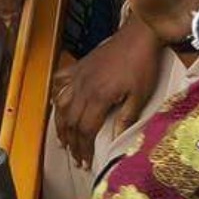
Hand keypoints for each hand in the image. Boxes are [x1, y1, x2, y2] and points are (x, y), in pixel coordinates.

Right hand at [52, 17, 161, 167]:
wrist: (138, 35)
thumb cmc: (143, 65)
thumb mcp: (140, 95)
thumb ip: (126, 118)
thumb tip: (116, 140)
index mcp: (99, 97)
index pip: (85, 130)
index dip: (84, 149)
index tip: (85, 162)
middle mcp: (83, 87)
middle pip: (70, 121)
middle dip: (71, 142)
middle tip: (74, 157)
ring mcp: (79, 75)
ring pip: (61, 103)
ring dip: (60, 123)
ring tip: (62, 138)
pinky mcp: (79, 66)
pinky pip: (60, 81)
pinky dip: (56, 93)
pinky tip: (56, 102)